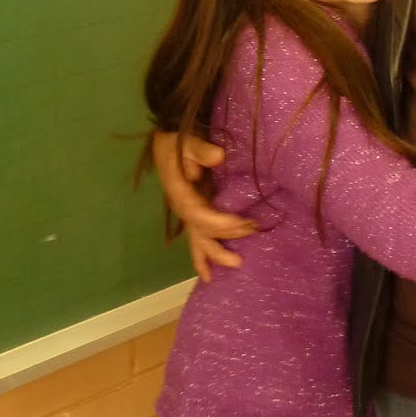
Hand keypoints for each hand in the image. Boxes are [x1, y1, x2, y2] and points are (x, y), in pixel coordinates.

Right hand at [151, 130, 255, 282]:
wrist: (166, 143)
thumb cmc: (177, 142)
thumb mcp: (188, 141)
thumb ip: (202, 150)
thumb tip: (218, 157)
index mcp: (180, 193)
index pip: (200, 214)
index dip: (220, 222)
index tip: (243, 223)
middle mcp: (182, 208)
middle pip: (201, 232)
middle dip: (223, 239)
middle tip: (249, 238)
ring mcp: (186, 213)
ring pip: (198, 240)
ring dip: (215, 254)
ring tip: (235, 264)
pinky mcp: (192, 213)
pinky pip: (196, 239)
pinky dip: (201, 257)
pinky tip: (209, 274)